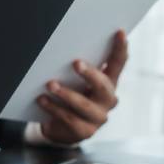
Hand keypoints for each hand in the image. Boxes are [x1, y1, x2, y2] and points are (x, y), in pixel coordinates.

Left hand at [38, 30, 127, 144]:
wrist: (60, 127)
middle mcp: (107, 99)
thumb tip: (63, 45)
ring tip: (50, 84)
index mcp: (108, 81)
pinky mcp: (85, 131)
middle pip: (103, 86)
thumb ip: (77, 67)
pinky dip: (54, 108)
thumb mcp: (75, 79)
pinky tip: (42, 100)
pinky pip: (69, 118)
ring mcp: (98, 116)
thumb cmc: (70, 94)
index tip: (119, 32)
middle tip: (76, 63)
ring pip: (84, 105)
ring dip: (66, 94)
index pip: (118, 63)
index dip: (121, 48)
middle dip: (90, 74)